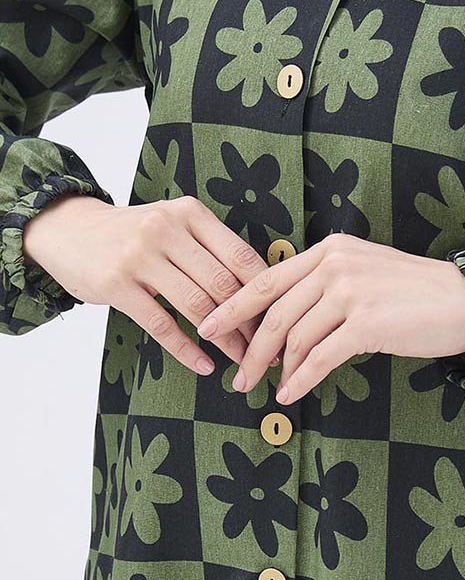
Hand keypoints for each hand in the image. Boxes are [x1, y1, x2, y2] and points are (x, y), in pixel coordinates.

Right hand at [22, 193, 279, 375]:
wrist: (68, 229)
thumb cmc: (134, 234)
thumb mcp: (173, 223)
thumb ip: (210, 247)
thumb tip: (263, 287)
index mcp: (190, 214)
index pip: (241, 256)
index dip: (266, 293)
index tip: (281, 320)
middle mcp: (167, 229)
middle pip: (224, 284)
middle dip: (251, 323)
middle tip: (267, 350)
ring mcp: (140, 256)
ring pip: (197, 306)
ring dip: (225, 340)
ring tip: (242, 362)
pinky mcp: (116, 284)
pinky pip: (161, 324)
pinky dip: (186, 349)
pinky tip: (204, 365)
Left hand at [195, 232, 464, 402]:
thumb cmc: (414, 294)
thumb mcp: (364, 273)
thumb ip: (324, 286)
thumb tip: (285, 323)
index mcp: (330, 250)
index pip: (267, 279)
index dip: (233, 306)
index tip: (208, 327)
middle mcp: (335, 265)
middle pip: (274, 313)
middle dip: (249, 349)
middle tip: (236, 377)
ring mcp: (351, 292)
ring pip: (295, 338)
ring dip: (274, 369)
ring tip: (263, 390)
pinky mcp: (367, 323)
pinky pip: (321, 358)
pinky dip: (301, 380)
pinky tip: (291, 396)